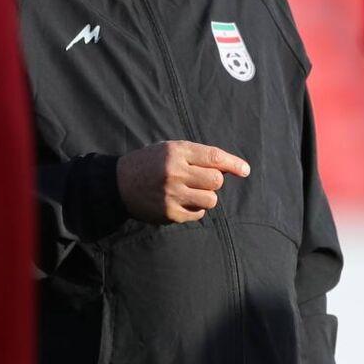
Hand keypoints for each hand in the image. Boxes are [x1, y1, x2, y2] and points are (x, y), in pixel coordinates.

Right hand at [116, 141, 249, 223]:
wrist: (118, 183)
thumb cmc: (151, 163)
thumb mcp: (171, 149)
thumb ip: (199, 156)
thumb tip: (231, 169)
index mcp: (176, 152)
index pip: (214, 157)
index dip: (233, 163)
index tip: (245, 170)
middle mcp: (174, 172)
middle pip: (216, 181)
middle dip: (214, 182)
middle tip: (201, 180)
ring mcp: (171, 194)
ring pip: (210, 200)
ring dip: (206, 197)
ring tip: (191, 192)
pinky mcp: (169, 213)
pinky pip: (198, 214)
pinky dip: (195, 209)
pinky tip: (182, 202)